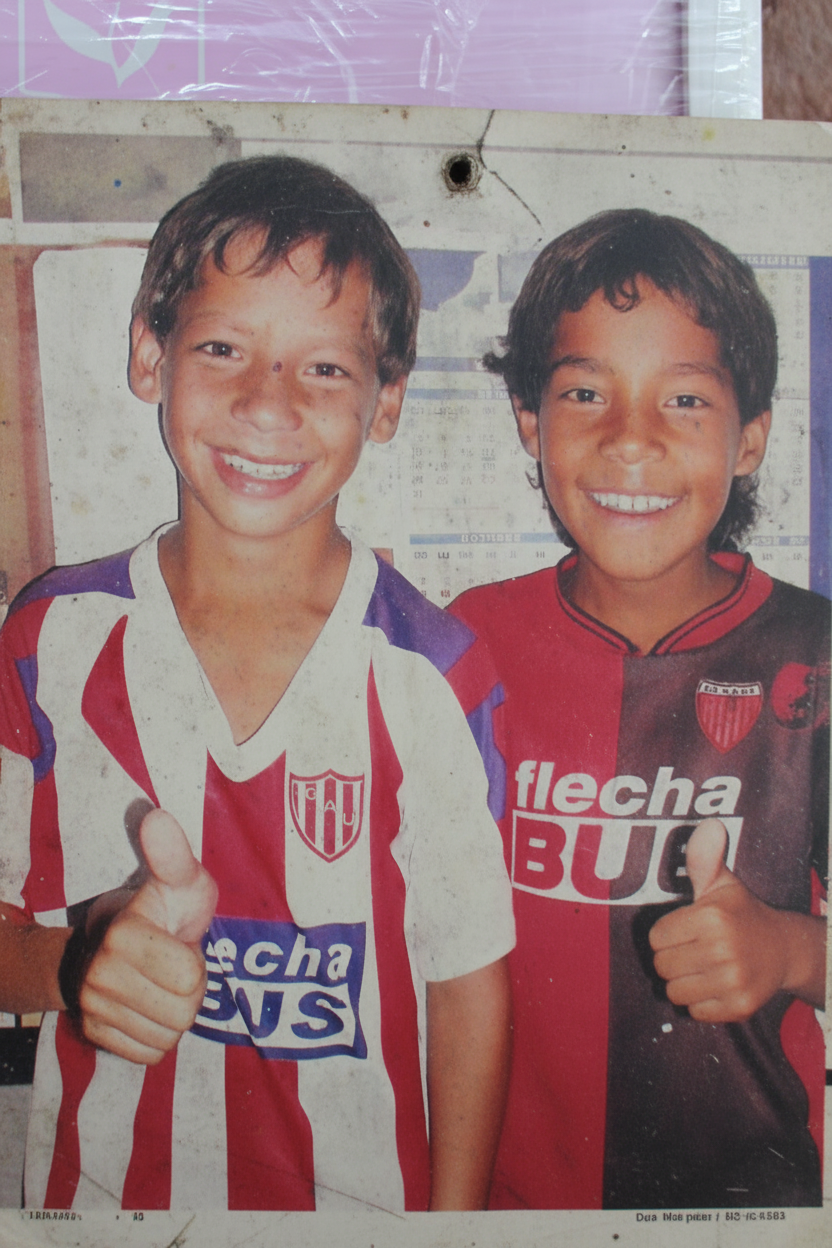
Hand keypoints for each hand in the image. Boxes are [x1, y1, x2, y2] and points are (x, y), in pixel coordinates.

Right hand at [78, 809, 217, 1063]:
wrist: (116, 941)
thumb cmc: (163, 908)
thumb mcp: (178, 879)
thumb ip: (173, 855)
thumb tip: (156, 816)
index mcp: (122, 936)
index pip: (190, 980)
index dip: (196, 961)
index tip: (178, 941)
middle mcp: (98, 976)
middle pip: (183, 1012)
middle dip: (190, 990)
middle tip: (174, 965)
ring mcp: (93, 1009)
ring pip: (168, 1037)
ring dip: (175, 1014)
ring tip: (162, 982)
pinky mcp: (95, 1036)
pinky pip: (150, 1054)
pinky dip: (158, 1034)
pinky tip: (149, 1005)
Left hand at [649, 818, 792, 1022]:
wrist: (784, 950)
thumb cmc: (742, 914)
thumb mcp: (722, 884)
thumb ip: (703, 859)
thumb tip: (707, 826)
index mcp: (712, 918)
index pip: (656, 937)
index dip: (667, 934)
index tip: (685, 930)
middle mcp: (722, 950)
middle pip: (662, 966)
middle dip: (672, 958)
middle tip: (692, 950)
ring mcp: (732, 981)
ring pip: (674, 991)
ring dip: (683, 982)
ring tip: (702, 968)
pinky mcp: (739, 1007)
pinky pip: (695, 1011)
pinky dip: (700, 1002)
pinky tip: (715, 985)